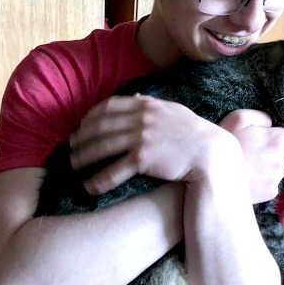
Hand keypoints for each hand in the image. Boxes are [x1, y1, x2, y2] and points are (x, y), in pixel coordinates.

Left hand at [70, 94, 238, 193]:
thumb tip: (135, 97)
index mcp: (147, 104)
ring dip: (83, 156)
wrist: (212, 155)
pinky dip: (98, 179)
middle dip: (81, 136)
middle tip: (71, 146)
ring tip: (73, 164)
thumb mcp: (174, 112)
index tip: (82, 125)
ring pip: (102, 146)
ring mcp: (141, 137)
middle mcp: (142, 118)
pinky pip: (113, 170)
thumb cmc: (195, 135)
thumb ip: (152, 104)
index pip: (109, 106)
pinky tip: (89, 186)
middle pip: (100, 126)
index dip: (91, 116)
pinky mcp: (143, 159)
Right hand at [219, 109, 283, 203]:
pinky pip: (273, 184)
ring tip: (252, 165)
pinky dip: (265, 181)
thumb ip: (261, 116)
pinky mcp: (270, 192)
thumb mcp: (239, 118)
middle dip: (277, 150)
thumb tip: (272, 123)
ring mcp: (277, 178)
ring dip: (272, 165)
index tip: (261, 138)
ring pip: (282, 168)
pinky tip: (251, 178)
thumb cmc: (226, 143)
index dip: (274, 135)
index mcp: (277, 139)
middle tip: (257, 152)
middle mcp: (282, 159)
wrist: (214, 175)